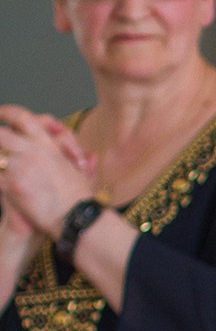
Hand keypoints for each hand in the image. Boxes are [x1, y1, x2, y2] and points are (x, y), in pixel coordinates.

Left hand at [0, 106, 97, 235]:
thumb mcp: (83, 175)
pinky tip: (0, 182)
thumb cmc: (81, 200)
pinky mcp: (11, 185)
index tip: (0, 113)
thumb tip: (91, 157)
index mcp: (48, 145)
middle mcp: (32, 152)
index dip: (7, 112)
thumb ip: (83, 162)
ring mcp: (20, 167)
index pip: (23, 118)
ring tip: (0, 162)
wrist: (76, 218)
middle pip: (0, 133)